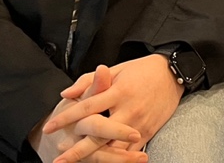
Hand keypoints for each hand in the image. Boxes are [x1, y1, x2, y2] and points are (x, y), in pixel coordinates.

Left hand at [46, 55, 181, 150]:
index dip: (67, 118)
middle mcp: (128, 109)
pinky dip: (117, 160)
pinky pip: (130, 152)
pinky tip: (104, 162)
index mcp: (118, 91)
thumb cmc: (142, 71)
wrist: (174, 73)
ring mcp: (139, 123)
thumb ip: (89, 81)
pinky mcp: (149, 132)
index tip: (49, 127)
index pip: (87, 106)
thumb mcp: (116, 69)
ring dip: (96, 159)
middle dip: (77, 150)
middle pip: (98, 134)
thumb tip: (66, 94)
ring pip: (115, 148)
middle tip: (58, 159)